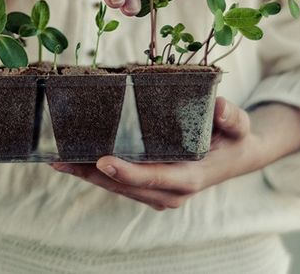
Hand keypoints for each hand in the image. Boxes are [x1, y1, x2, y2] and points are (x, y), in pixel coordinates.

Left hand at [51, 97, 262, 209]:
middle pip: (126, 185)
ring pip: (118, 187)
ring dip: (88, 175)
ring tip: (59, 160)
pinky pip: (121, 183)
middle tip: (61, 159)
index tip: (102, 161)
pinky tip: (77, 160)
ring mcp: (160, 192)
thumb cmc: (235, 138)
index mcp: (190, 177)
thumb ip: (232, 117)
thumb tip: (219, 107)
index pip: (155, 177)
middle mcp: (171, 191)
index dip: (128, 172)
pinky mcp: (152, 187)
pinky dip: (98, 174)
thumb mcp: (240, 125)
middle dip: (92, 174)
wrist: (236, 156)